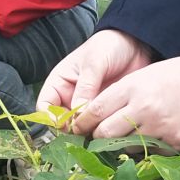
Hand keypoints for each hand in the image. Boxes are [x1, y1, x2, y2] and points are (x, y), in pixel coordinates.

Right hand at [37, 30, 157, 128]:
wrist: (135, 45)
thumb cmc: (109, 47)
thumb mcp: (94, 62)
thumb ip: (86, 87)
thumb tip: (78, 114)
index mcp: (59, 83)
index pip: (45, 106)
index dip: (50, 118)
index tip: (64, 124)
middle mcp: (70, 97)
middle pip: (61, 122)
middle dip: (69, 130)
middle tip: (84, 133)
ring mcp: (87, 106)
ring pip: (80, 128)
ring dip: (86, 133)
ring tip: (99, 132)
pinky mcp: (104, 112)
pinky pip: (98, 126)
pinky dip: (102, 131)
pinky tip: (110, 131)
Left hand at [68, 51, 179, 152]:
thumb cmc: (179, 74)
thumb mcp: (146, 75)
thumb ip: (121, 94)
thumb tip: (95, 116)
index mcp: (134, 87)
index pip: (96, 110)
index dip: (81, 122)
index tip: (75, 127)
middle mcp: (144, 109)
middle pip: (105, 133)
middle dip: (99, 136)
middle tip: (100, 135)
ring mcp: (161, 129)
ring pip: (126, 146)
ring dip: (124, 142)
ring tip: (135, 131)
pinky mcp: (177, 143)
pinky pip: (151, 153)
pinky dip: (149, 147)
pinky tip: (159, 133)